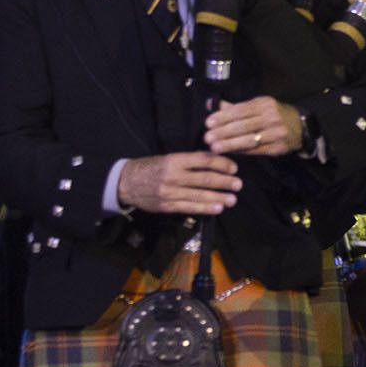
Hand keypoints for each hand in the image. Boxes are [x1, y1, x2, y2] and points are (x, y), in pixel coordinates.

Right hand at [117, 152, 241, 213]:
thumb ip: (188, 160)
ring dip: (219, 197)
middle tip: (238, 184)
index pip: (203, 160)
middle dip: (224, 182)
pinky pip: (190, 207)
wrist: (126, 182)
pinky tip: (217, 208)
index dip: (221, 164)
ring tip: (232, 199)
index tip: (234, 168)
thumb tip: (213, 160)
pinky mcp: (167, 206)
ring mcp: (170, 192)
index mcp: (174, 160)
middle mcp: (173, 176)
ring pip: (200, 195)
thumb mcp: (167, 158)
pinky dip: (205, 208)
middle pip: (205, 179)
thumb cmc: (150, 168)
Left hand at [203, 97, 303, 156]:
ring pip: (248, 140)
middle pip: (243, 126)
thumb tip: (211, 104)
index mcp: (264, 104)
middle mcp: (271, 117)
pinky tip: (230, 153)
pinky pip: (256, 150)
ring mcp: (275, 133)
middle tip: (207, 138)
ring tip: (214, 147)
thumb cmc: (274, 115)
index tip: (208, 123)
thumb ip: (234, 107)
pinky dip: (241, 152)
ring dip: (230, 144)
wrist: (300, 127)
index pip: (240, 110)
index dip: (223, 117)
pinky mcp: (277, 147)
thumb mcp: (257, 106)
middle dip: (223, 132)